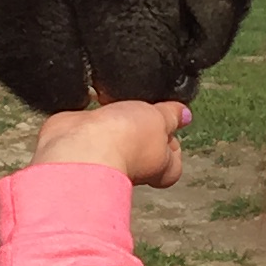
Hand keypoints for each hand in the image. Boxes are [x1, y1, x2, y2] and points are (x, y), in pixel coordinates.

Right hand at [29, 97, 187, 185]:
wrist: (82, 146)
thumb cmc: (125, 141)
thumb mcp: (161, 119)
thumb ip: (171, 115)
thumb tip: (184, 115)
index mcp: (160, 167)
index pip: (173, 157)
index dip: (173, 136)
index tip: (170, 119)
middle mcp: (133, 162)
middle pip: (144, 141)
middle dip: (141, 121)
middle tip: (142, 105)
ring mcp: (107, 151)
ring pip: (116, 130)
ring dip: (116, 114)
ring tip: (117, 101)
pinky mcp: (82, 139)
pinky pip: (91, 123)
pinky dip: (92, 112)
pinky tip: (95, 99)